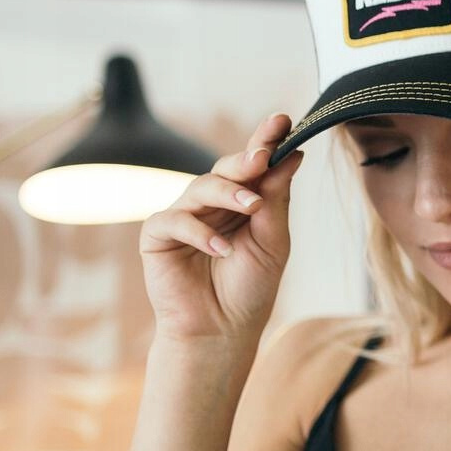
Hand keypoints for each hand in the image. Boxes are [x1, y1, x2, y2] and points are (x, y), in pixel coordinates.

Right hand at [138, 112, 304, 342]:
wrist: (222, 331)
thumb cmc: (250, 288)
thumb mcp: (272, 242)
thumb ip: (276, 201)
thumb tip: (292, 156)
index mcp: (242, 202)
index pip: (253, 166)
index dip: (265, 141)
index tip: (283, 120)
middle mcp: (212, 203)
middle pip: (226, 169)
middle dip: (246, 159)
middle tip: (263, 155)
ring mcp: (183, 216)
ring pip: (201, 187)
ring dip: (227, 194)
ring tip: (251, 207)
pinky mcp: (158, 236)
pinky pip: (175, 220)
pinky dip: (200, 233)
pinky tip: (223, 249)